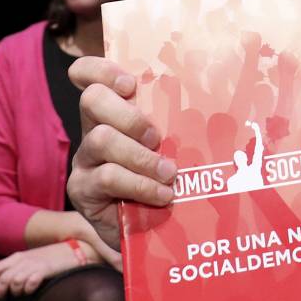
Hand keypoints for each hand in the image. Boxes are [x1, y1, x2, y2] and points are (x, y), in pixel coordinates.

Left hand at [0, 241, 88, 298]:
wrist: (73, 250)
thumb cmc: (51, 258)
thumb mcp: (30, 260)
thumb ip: (17, 269)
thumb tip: (2, 284)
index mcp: (17, 257)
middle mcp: (22, 260)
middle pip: (2, 280)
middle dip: (0, 292)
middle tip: (4, 299)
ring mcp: (33, 265)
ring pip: (14, 284)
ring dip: (16, 292)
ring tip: (22, 293)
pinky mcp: (44, 270)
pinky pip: (29, 284)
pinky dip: (28, 290)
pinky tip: (32, 290)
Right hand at [67, 56, 174, 264]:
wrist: (149, 231)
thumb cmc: (165, 178)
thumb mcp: (172, 145)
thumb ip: (177, 122)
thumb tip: (219, 97)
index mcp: (114, 111)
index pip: (88, 75)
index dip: (101, 70)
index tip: (130, 83)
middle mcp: (93, 129)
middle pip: (93, 99)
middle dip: (129, 115)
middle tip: (157, 137)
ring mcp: (85, 159)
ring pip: (102, 139)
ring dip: (141, 156)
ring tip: (169, 173)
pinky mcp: (82, 189)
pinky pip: (108, 177)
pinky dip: (141, 184)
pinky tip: (162, 195)